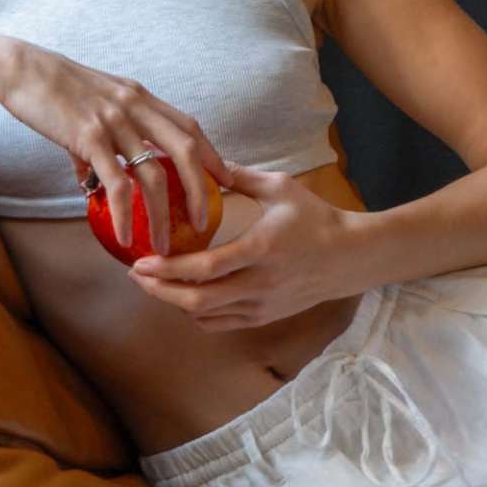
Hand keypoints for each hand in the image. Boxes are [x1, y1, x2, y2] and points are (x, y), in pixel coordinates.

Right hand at [0, 40, 235, 245]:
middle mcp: (135, 107)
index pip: (188, 126)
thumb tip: (91, 180)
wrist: (17, 68)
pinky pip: (116, 183)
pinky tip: (127, 235)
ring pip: (154, 175)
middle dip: (201, 188)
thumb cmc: (48, 88)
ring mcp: (114, 121)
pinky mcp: (89, 137)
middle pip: (186, 150)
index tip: (226, 180)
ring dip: (162, 215)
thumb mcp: (86, 107)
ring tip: (163, 245)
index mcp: (139, 97)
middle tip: (205, 221)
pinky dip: (125, 213)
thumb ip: (97, 142)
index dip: (211, 154)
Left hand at [124, 164, 370, 329]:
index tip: (141, 261)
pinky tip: (184, 295)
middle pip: (197, 301)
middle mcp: (259, 284)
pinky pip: (219, 324)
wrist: (350, 257)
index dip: (168, 269)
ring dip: (173, 302)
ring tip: (154, 283)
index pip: (206, 268)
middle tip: (136, 275)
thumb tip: (203, 162)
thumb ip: (240, 176)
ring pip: (205, 317)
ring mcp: (261, 306)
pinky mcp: (263, 318)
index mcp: (261, 250)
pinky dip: (195, 313)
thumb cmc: (316, 218)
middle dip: (159, 291)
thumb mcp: (281, 188)